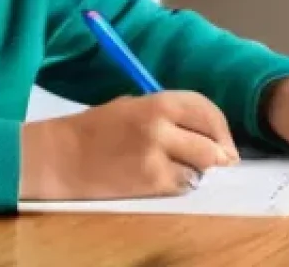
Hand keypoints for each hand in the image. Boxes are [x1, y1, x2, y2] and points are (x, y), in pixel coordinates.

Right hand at [19, 91, 239, 200]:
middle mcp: (162, 128)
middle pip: (211, 144)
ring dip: (199, 169)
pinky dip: (181, 183)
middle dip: (219, 153)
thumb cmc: (98, 127)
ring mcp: (156, 158)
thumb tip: (207, 133)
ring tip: (185, 165)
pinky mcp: (149, 184)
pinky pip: (181, 186)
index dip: (221, 128)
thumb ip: (171, 114)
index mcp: (158, 102)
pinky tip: (168, 177)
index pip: (206, 111)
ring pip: (199, 169)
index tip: (224, 140)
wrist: (63, 156)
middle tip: (220, 159)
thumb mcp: (135, 105)